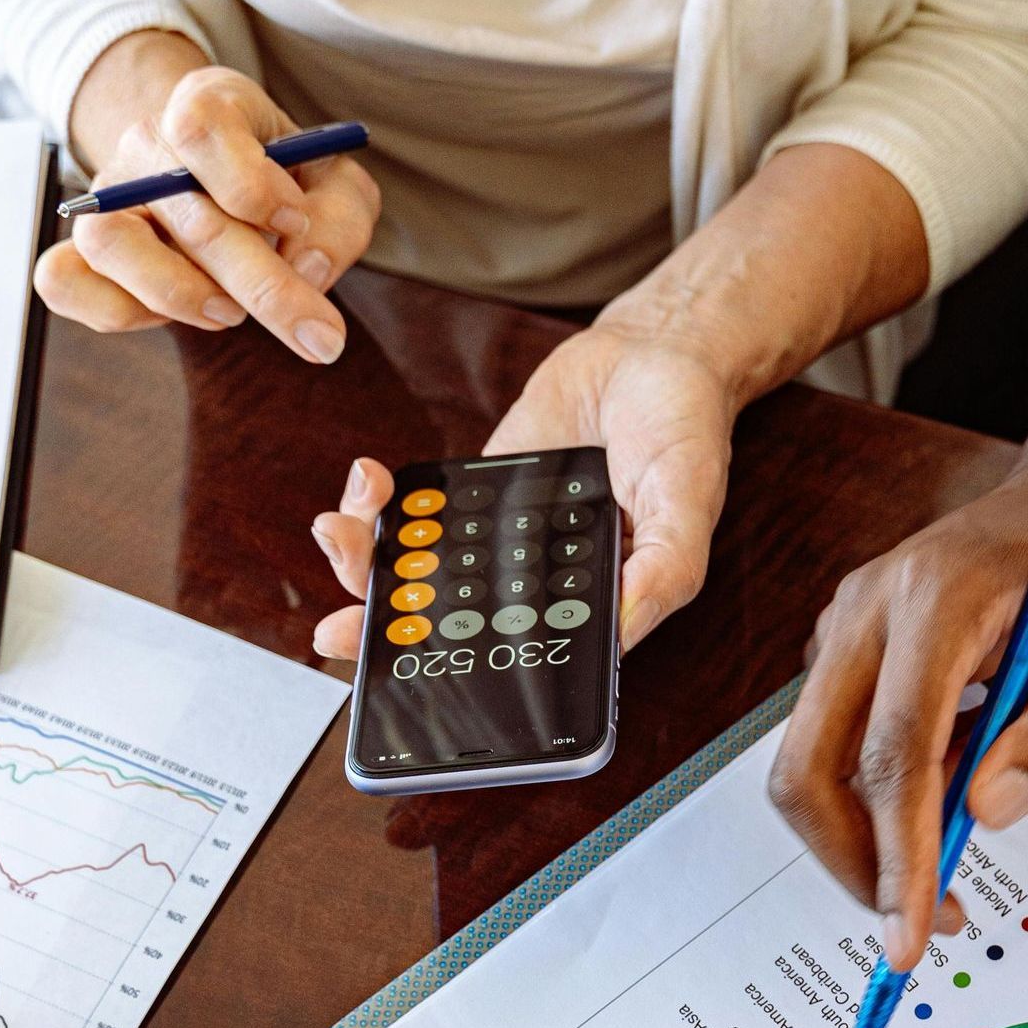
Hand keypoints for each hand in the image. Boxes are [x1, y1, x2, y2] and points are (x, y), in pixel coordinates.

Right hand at [35, 35, 379, 363]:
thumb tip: (305, 266)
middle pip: (185, 213)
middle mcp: (147, 146)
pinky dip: (118, 312)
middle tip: (320, 334)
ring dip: (183, 294)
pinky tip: (177, 317)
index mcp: (209, 104)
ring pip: (109, 244)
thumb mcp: (338, 187)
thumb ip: (339, 219)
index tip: (295, 220)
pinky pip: (63, 282)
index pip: (200, 128)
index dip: (252, 187)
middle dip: (264, 286)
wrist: (231, 182)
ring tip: (233, 312)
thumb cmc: (291, 185)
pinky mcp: (85, 252)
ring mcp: (107, 198)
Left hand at [309, 318, 732, 658]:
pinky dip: (383, 507)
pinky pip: (422, 514)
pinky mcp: (478, 492)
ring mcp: (502, 539)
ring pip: (424, 573)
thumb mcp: (689, 503)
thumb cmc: (685, 431)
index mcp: (590, 605)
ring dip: (367, 561)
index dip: (453, 673)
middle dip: (384, 629)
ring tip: (342, 532)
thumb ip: (663, 570)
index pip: (514, 660)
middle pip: (451, 624)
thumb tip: (620, 630)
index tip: (397, 674)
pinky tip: (369, 487)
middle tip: (338, 626)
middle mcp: (539, 583)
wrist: (654, 354)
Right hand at [768, 469, 1027, 969]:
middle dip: (851, 862)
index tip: (910, 931)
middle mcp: (865, 608)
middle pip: (810, 765)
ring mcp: (843, 625)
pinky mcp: (843, 648)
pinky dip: (872, 798)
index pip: (893, 750)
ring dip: (863, 836)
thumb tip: (992, 811)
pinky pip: (832, 743)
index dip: (896, 854)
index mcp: (934, 597)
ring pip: (809, 762)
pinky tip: (943, 796)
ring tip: (948, 862)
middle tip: (919, 922)